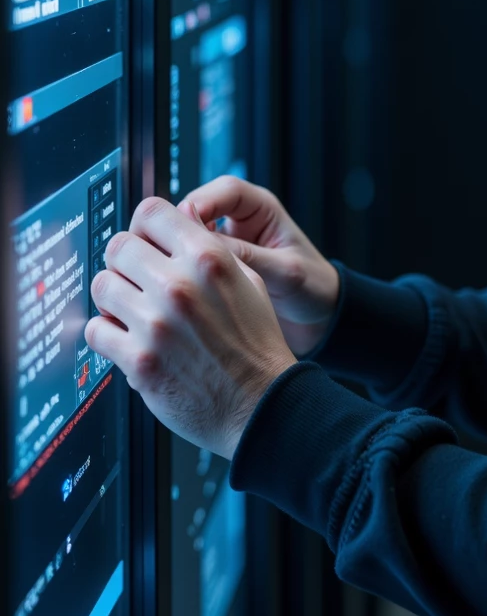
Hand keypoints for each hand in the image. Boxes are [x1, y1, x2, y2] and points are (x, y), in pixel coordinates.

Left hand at [84, 196, 295, 459]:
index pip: (151, 212)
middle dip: (125, 262)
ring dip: (113, 297)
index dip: (144, 226)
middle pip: (119, 246)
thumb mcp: (249, 280)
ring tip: (130, 311)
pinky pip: (96, 331)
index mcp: (208, 258)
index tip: (145, 241)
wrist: (259, 403)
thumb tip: (179, 227)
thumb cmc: (255, 344)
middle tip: (136, 279)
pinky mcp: (138, 360)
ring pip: (101, 285)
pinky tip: (126, 338)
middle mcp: (179, 285)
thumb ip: (211, 250)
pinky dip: (106, 334)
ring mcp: (155, 323)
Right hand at [179, 177, 340, 356]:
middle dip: (178, 225)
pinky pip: (190, 256)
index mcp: (262, 209)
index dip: (200, 203)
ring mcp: (226, 240)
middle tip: (162, 249)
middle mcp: (240, 219)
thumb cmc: (313, 287)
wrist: (319, 314)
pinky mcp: (216, 263)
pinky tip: (173, 283)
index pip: (225, 190)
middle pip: (198, 207)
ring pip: (188, 232)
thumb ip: (249, 257)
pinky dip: (179, 266)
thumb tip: (206, 246)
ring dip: (175, 247)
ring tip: (165, 269)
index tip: (183, 225)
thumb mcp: (284, 272)